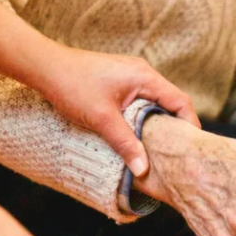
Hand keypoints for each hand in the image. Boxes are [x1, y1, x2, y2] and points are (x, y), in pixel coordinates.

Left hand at [38, 47, 200, 175]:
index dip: (190, 125)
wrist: (44, 66)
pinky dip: (143, 117)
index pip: (180, 101)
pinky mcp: (119, 81)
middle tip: (177, 153)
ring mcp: (130, 75)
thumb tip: (144, 169)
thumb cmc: (72, 85)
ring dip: (157, 123)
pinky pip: (140, 101)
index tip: (191, 148)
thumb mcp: (102, 119)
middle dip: (175, 127)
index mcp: (145, 77)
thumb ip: (126, 144)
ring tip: (158, 148)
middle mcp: (142, 73)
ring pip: (154, 102)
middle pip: (170, 102)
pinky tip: (136, 134)